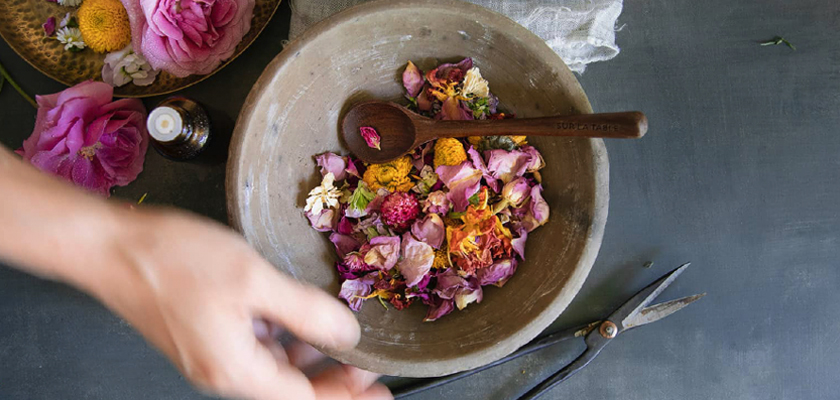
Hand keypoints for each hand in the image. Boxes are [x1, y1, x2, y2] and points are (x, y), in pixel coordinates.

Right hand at [90, 208, 391, 399]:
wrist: (108, 246)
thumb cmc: (173, 260)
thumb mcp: (253, 280)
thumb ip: (304, 311)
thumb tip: (346, 334)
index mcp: (236, 369)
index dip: (346, 397)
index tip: (379, 389)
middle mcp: (222, 371)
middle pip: (290, 388)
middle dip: (333, 380)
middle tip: (364, 367)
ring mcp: (209, 353)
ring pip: (272, 367)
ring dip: (308, 360)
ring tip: (338, 342)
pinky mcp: (201, 333)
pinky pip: (252, 347)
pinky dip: (281, 340)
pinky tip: (294, 320)